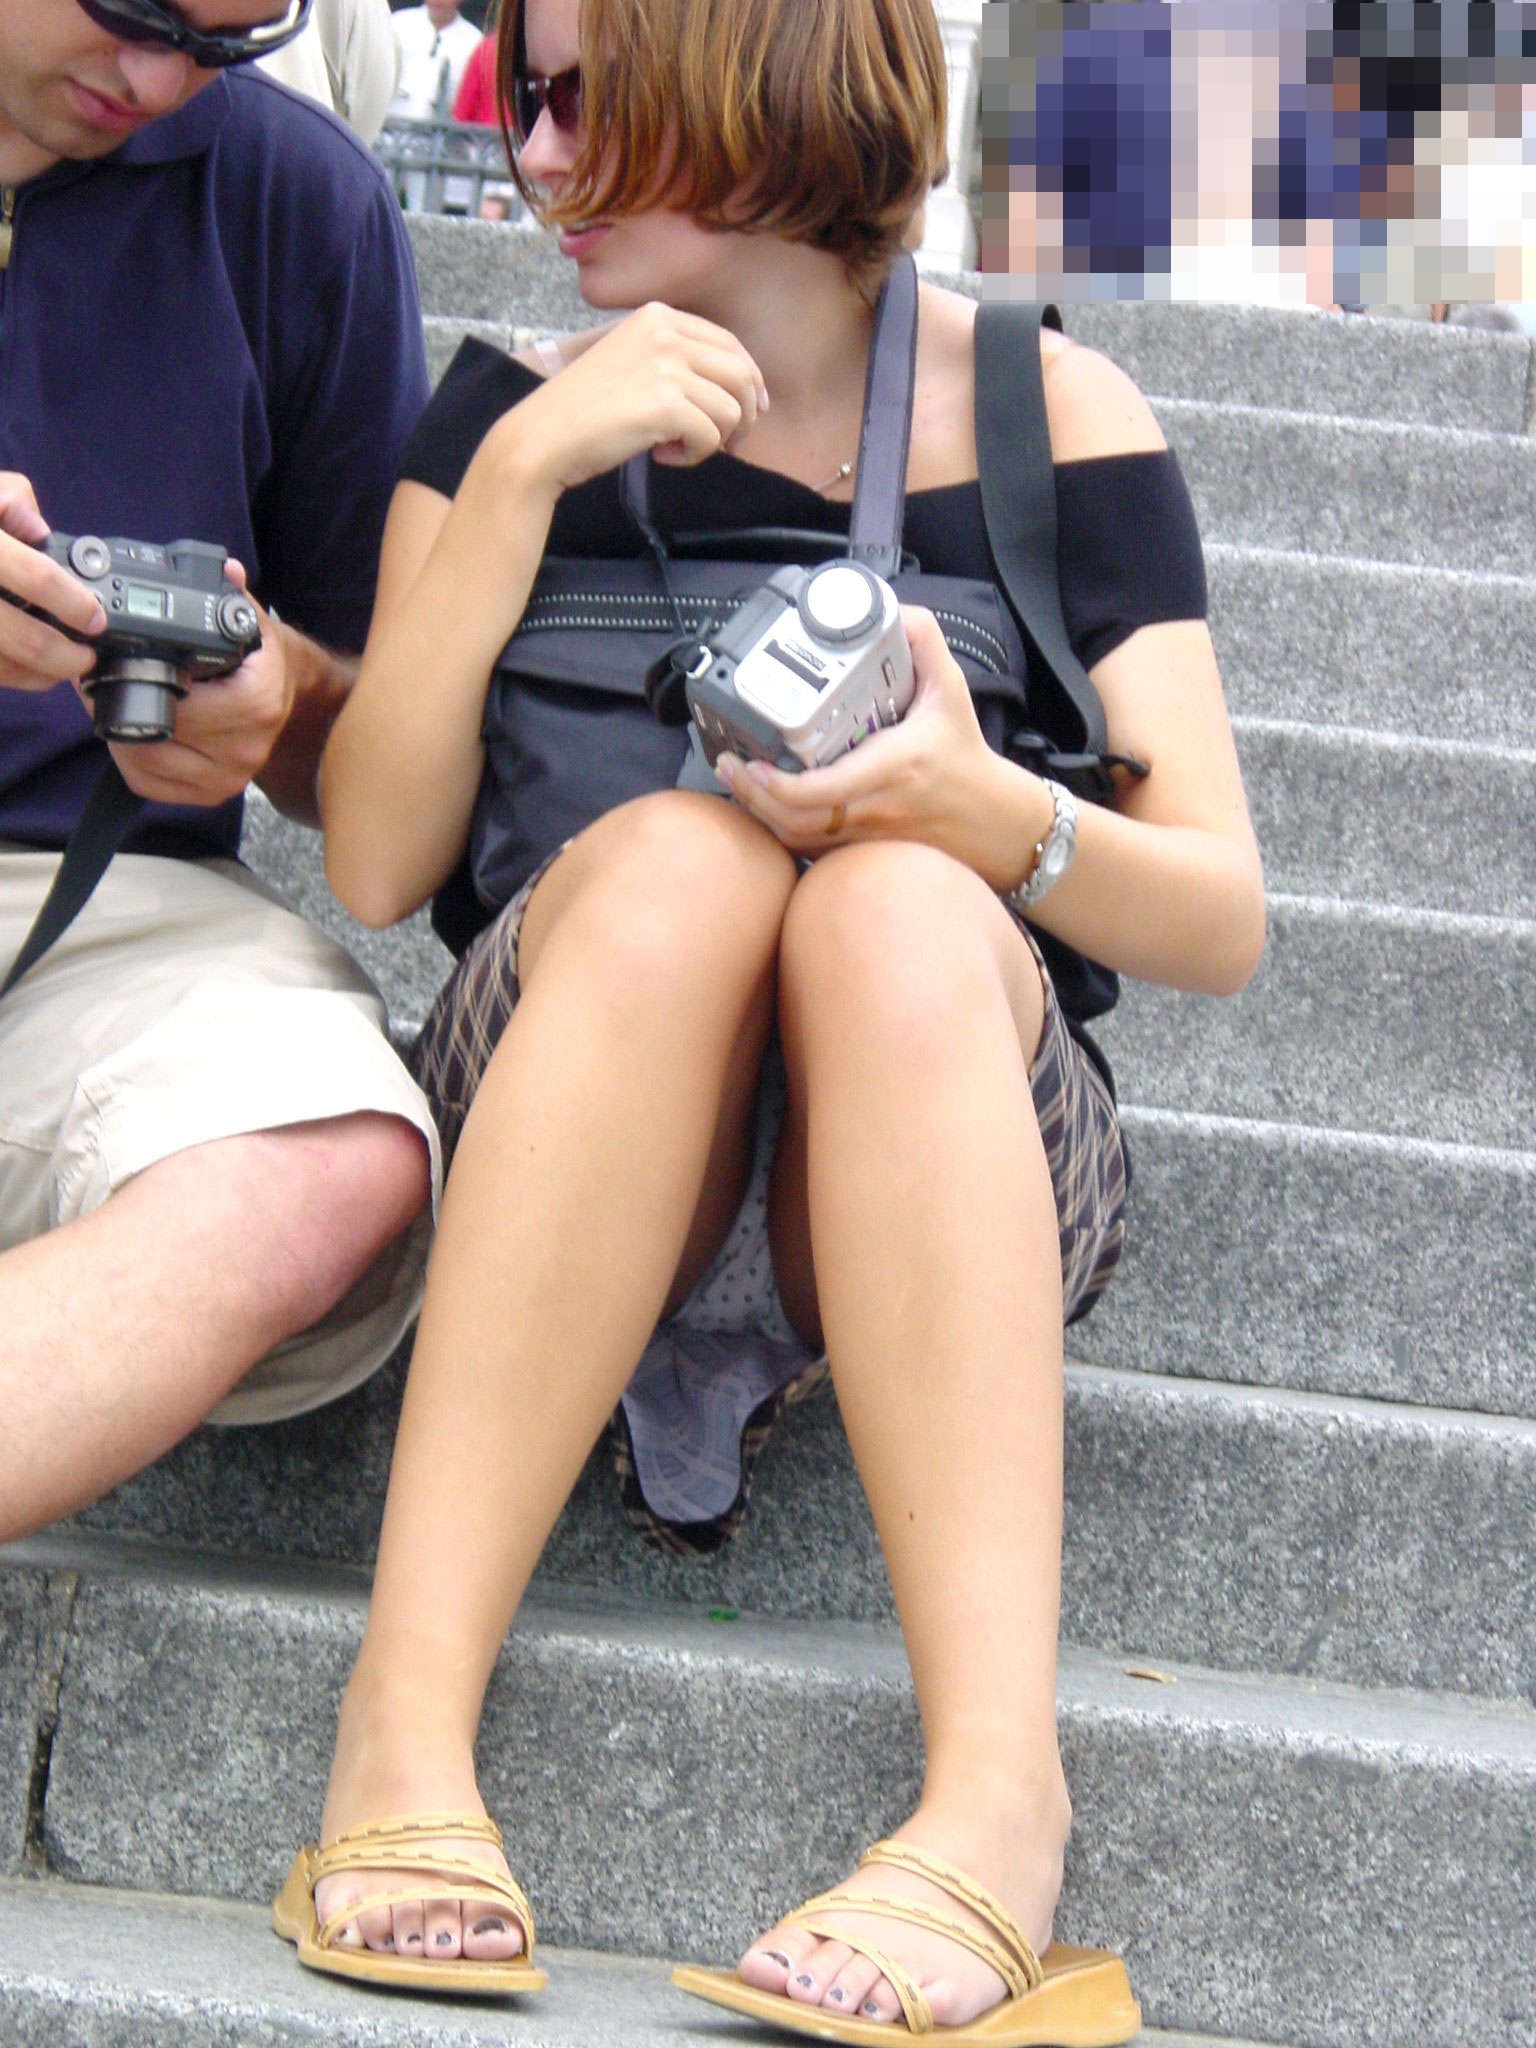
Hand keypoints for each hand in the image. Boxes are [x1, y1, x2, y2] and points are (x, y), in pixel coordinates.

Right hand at [0, 474, 105, 692]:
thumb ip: (13, 503)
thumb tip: (41, 533)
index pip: (38, 578)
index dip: (75, 604)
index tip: (96, 619)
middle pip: (26, 641)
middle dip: (67, 657)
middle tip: (86, 657)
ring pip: (4, 668)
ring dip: (40, 675)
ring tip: (61, 668)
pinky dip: (11, 675)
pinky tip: (26, 669)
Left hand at [102, 563, 296, 807]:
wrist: (294, 700)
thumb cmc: (264, 661)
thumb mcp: (252, 621)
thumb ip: (231, 595)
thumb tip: (223, 571)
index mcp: (256, 703)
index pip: (179, 707)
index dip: (138, 683)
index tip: (116, 663)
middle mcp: (247, 747)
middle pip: (157, 738)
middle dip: (121, 708)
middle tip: (99, 682)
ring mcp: (231, 777)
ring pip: (148, 766)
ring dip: (122, 737)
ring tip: (116, 705)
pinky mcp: (214, 795)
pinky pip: (153, 787)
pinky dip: (132, 764)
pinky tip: (134, 736)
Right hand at [498, 301, 768, 496]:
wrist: (544, 436)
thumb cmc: (585, 410)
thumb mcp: (632, 361)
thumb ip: (675, 360)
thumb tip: (739, 386)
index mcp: (658, 316)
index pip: (730, 343)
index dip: (750, 380)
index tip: (754, 409)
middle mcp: (665, 332)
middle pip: (742, 375)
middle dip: (744, 415)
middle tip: (728, 443)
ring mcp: (666, 366)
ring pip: (732, 410)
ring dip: (713, 440)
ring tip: (678, 448)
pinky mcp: (666, 404)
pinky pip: (711, 438)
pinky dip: (693, 457)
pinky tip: (662, 457)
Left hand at [713, 606, 1044, 887]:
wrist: (989, 821)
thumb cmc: (963, 757)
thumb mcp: (951, 690)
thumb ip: (924, 643)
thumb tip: (894, 609)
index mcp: (893, 767)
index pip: (824, 790)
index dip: (778, 784)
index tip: (752, 761)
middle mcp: (874, 807)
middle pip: (796, 818)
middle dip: (753, 795)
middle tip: (729, 763)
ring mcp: (865, 835)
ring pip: (797, 838)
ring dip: (760, 813)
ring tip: (737, 779)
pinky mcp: (860, 849)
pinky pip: (810, 848)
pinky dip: (780, 828)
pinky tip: (763, 804)